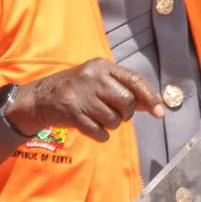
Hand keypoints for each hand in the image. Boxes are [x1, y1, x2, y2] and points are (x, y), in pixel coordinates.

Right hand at [7, 59, 161, 142]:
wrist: (40, 99)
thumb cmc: (76, 90)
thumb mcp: (98, 81)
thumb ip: (123, 89)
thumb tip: (152, 104)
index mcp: (102, 66)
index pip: (135, 80)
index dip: (150, 98)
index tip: (160, 113)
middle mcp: (93, 77)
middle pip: (127, 102)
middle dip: (125, 113)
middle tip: (113, 113)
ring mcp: (82, 95)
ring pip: (115, 120)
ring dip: (110, 125)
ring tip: (96, 117)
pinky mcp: (73, 113)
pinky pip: (101, 133)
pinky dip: (100, 135)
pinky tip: (90, 127)